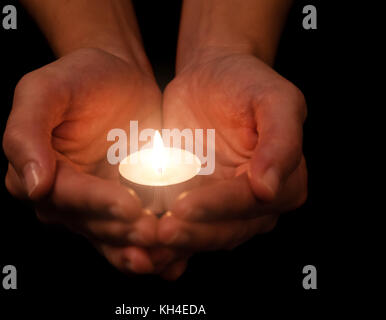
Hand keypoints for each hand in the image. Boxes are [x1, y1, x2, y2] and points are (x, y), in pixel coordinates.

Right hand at [3, 48, 163, 273]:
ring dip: (140, 249)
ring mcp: (96, 207)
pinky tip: (175, 260)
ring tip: (167, 253)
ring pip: (115, 237)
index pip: (66, 195)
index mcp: (37, 173)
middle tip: (155, 233)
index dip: (97, 203)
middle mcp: (64, 199)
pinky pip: (136, 233)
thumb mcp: (44, 89)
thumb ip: (26, 132)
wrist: (119, 78)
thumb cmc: (80, 77)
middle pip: (92, 223)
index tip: (129, 206)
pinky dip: (155, 250)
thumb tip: (32, 184)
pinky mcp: (125, 208)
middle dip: (123, 231)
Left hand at [158, 52, 307, 275]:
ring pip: (200, 236)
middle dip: (192, 233)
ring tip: (145, 241)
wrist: (209, 78)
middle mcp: (256, 206)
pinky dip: (161, 238)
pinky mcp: (195, 205)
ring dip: (174, 244)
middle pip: (224, 229)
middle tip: (160, 232)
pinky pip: (180, 226)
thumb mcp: (275, 99)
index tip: (183, 207)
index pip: (247, 202)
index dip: (216, 207)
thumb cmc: (245, 82)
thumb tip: (270, 190)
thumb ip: (281, 141)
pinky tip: (138, 242)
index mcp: (284, 184)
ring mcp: (223, 209)